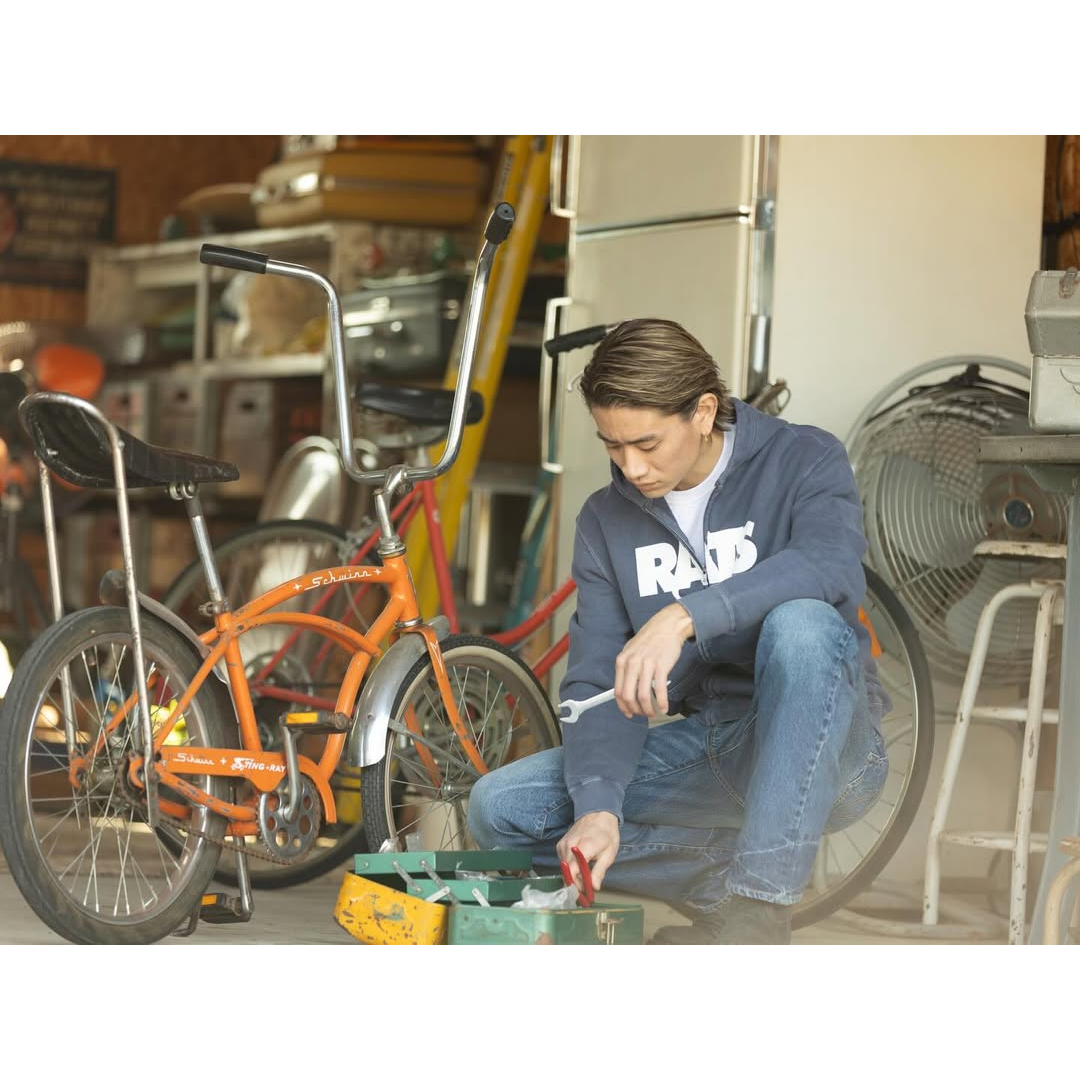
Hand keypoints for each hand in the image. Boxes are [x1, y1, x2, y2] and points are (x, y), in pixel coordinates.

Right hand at [556, 811, 619, 891]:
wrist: (598, 814)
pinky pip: (563, 862)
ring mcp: (563, 844)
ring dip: (573, 876)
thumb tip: (594, 887)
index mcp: (584, 847)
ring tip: (584, 880)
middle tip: (585, 893)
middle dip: (576, 885)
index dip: (578, 887)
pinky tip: (579, 867)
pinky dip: (570, 868)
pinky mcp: (560, 844)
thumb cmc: (606, 833)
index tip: (585, 897)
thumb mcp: (609, 854)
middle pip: (567, 872)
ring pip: (564, 868)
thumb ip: (599, 871)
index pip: (574, 873)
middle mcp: (570, 845)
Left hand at [614, 602, 694, 716]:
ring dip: (648, 709)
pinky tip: (664, 707)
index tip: (628, 713)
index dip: (623, 706)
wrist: (667, 626)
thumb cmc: (650, 639)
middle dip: (635, 710)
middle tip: (642, 715)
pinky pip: (660, 690)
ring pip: (643, 696)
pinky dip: (662, 702)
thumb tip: (625, 689)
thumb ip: (626, 669)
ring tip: (654, 712)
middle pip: (628, 696)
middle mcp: (632, 664)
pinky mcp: (661, 666)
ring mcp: (646, 665)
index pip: (618, 691)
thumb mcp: (631, 651)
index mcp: (622, 661)